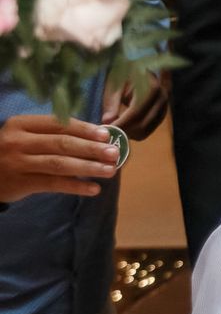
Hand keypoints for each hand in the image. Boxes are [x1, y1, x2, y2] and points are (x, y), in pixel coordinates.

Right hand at [0, 114, 119, 202]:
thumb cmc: (12, 150)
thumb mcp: (25, 135)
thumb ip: (53, 133)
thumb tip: (96, 137)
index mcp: (21, 124)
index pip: (58, 124)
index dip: (84, 129)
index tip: (106, 135)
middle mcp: (18, 142)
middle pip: (61, 144)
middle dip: (91, 149)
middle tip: (115, 153)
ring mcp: (18, 163)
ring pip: (59, 164)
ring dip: (88, 167)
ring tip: (110, 171)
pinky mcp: (21, 183)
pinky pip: (53, 184)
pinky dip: (75, 186)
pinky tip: (93, 189)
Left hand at [101, 73, 169, 141]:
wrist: (140, 68)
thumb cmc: (124, 74)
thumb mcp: (115, 84)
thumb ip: (111, 102)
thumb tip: (106, 121)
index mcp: (152, 88)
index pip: (136, 113)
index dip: (121, 124)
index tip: (105, 129)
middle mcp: (162, 99)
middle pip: (142, 125)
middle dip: (123, 131)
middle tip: (106, 132)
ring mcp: (164, 108)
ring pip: (145, 131)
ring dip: (127, 134)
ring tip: (113, 128)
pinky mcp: (161, 115)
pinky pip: (147, 131)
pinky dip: (134, 133)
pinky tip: (122, 127)